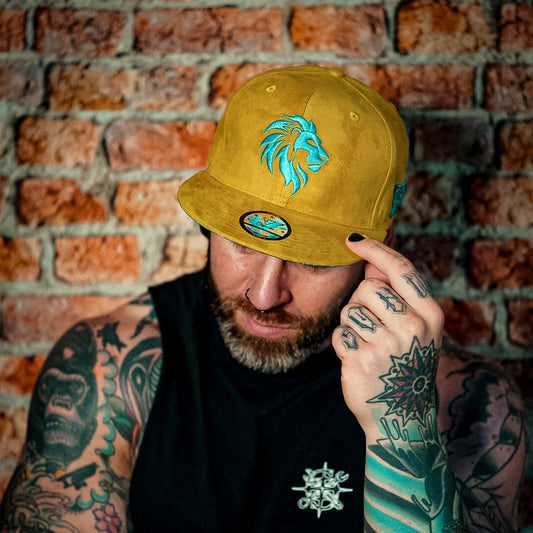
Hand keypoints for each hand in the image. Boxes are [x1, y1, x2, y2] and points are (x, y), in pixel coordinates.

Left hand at [332, 235, 444, 438]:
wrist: (401, 417)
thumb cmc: (404, 364)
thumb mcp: (412, 328)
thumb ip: (394, 292)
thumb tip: (372, 257)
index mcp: (431, 315)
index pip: (401, 269)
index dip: (375, 249)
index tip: (352, 238)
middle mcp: (413, 327)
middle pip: (368, 287)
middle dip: (361, 302)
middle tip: (372, 327)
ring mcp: (388, 345)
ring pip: (350, 310)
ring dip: (351, 324)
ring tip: (367, 345)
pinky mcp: (362, 360)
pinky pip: (339, 333)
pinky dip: (342, 343)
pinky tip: (357, 359)